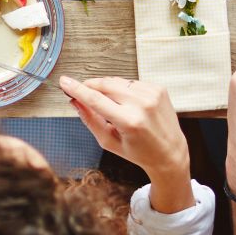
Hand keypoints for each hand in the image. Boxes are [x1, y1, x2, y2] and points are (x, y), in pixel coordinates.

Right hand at [60, 76, 193, 211]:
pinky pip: (131, 82)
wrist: (170, 153)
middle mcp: (142, 105)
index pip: (96, 100)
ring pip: (117, 81)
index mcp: (129, 122)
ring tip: (113, 107)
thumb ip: (90, 120)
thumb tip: (75, 101)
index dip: (78, 89)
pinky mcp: (158, 88)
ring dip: (108, 89)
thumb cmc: (139, 152)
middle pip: (105, 85)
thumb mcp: (109, 142)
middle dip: (91, 87)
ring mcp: (152, 94)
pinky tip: (129, 104)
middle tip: (81, 92)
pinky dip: (124, 90)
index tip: (64, 82)